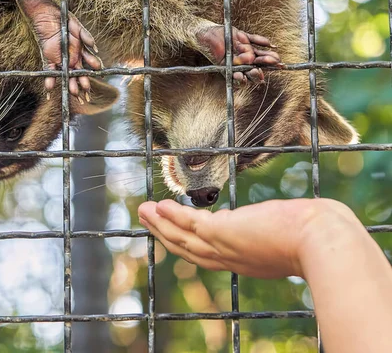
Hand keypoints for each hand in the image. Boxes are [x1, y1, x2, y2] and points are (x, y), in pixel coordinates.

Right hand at [138, 198, 358, 278]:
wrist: (322, 241)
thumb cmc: (318, 234)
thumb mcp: (292, 230)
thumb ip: (281, 226)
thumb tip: (291, 215)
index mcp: (245, 260)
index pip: (209, 254)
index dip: (188, 243)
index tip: (176, 231)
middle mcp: (231, 259)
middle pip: (189, 249)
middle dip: (165, 234)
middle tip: (147, 220)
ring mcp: (225, 248)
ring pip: (183, 238)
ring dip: (160, 225)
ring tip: (143, 211)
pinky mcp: (222, 233)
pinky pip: (188, 224)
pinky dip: (171, 216)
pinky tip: (158, 206)